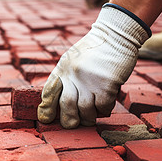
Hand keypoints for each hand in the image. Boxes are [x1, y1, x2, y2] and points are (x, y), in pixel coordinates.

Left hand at [37, 5, 149, 128]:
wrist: (116, 35)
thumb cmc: (95, 50)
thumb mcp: (73, 60)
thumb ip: (66, 77)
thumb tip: (60, 102)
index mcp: (63, 68)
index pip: (49, 91)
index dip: (46, 107)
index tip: (45, 118)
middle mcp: (73, 75)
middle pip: (66, 105)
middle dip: (68, 120)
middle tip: (71, 124)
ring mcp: (90, 80)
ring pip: (85, 110)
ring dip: (88, 118)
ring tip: (90, 119)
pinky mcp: (107, 84)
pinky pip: (103, 107)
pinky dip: (104, 110)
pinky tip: (105, 106)